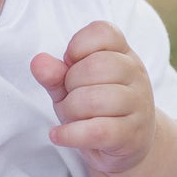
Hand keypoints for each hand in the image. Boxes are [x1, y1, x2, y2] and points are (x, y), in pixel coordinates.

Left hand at [30, 21, 155, 175]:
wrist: (129, 145)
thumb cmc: (98, 109)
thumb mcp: (72, 88)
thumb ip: (55, 74)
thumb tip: (38, 62)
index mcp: (123, 55)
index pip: (104, 32)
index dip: (78, 45)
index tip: (71, 64)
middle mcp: (136, 75)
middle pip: (97, 66)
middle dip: (71, 83)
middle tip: (71, 96)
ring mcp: (138, 106)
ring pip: (96, 100)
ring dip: (71, 110)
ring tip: (70, 118)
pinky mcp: (132, 135)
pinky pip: (97, 131)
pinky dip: (70, 134)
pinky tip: (59, 135)